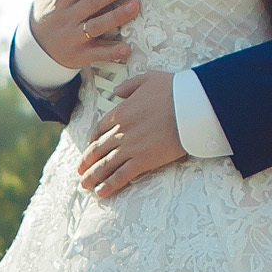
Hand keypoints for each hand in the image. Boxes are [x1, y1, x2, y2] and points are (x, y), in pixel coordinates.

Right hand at [31, 0, 140, 72]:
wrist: (35, 50)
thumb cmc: (47, 14)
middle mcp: (66, 18)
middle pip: (92, 2)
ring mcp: (72, 38)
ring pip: (96, 26)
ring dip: (116, 17)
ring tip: (135, 6)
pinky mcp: (79, 56)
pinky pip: (97, 54)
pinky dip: (111, 52)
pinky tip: (127, 48)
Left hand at [78, 71, 185, 197]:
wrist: (192, 104)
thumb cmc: (175, 90)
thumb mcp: (148, 78)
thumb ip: (129, 85)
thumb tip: (116, 91)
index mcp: (121, 112)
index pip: (101, 129)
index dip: (94, 140)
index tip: (91, 148)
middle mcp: (122, 131)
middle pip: (98, 149)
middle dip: (87, 162)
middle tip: (80, 171)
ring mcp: (131, 147)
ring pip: (106, 165)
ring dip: (93, 177)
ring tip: (85, 186)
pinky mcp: (143, 160)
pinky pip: (122, 175)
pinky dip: (110, 185)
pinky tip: (101, 192)